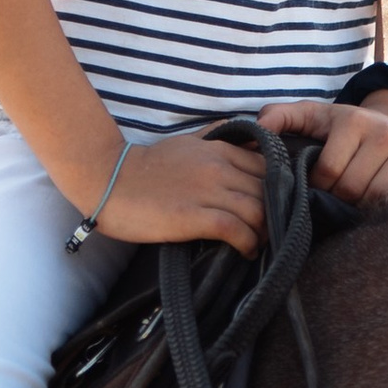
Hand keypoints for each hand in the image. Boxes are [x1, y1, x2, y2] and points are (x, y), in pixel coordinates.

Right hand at [89, 132, 262, 254]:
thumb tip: (235, 136)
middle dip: (275, 213)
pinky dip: (247, 243)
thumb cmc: (145, 166)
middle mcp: (219, 167)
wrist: (109, 180)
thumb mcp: (186, 142)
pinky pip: (236, 230)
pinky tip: (245, 252)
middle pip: (267, 190)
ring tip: (258, 244)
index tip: (274, 206)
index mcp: (219, 149)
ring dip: (264, 232)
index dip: (278, 189)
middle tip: (271, 231)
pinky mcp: (194, 216)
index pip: (267, 166)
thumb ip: (213, 138)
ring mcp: (207, 191)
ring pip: (258, 211)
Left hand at [258, 96, 387, 203]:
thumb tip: (257, 129)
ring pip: (375, 199)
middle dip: (340, 197)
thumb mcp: (313, 117)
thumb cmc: (344, 130)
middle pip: (351, 188)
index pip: (327, 172)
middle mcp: (385, 133)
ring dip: (362, 206)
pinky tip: (380, 205)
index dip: (319, 185)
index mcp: (353, 119)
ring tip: (357, 199)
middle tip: (339, 194)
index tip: (320, 184)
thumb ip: (281, 117)